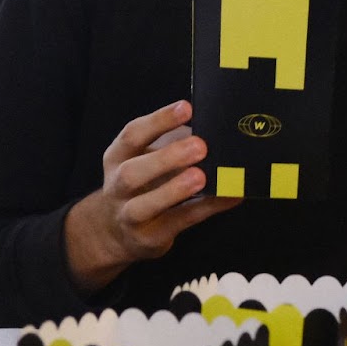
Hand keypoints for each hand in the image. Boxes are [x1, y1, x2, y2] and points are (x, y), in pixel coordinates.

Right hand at [64, 100, 239, 292]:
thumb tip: (214, 128)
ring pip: (144, 206)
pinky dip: (207, 208)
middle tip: (200, 146)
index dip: (159, 121)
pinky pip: (180, 221)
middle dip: (166, 158)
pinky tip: (231, 195)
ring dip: (175, 190)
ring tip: (201, 177)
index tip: (187, 108)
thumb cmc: (143, 184)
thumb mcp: (148, 158)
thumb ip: (173, 143)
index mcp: (118, 158)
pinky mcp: (150, 238)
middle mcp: (117, 187)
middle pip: (132, 172)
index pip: (132, 135)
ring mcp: (129, 216)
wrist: (116, 232)